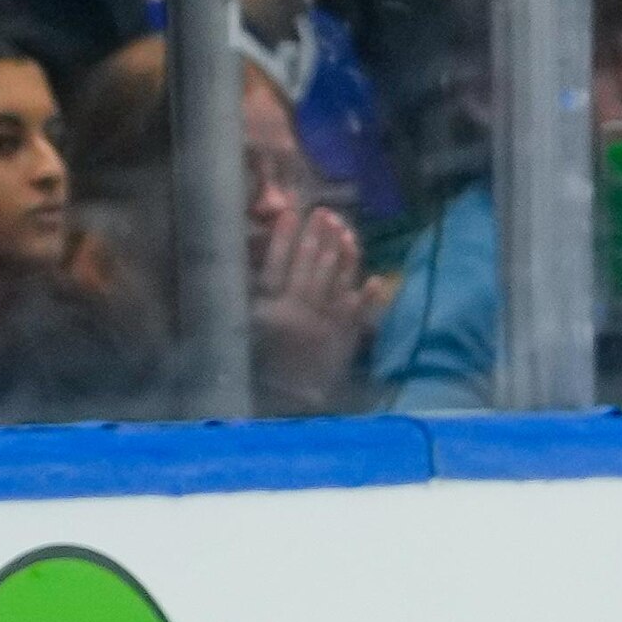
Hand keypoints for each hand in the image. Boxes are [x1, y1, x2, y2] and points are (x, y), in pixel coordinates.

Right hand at [252, 199, 365, 399]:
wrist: (285, 408)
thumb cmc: (260, 367)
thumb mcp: (246, 330)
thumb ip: (254, 300)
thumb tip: (260, 265)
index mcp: (269, 309)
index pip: (276, 264)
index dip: (285, 238)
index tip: (291, 213)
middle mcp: (299, 311)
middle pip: (309, 265)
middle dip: (318, 235)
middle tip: (324, 212)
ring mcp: (324, 323)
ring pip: (334, 280)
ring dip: (340, 253)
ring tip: (344, 229)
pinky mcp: (343, 338)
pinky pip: (359, 312)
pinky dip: (368, 295)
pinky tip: (375, 279)